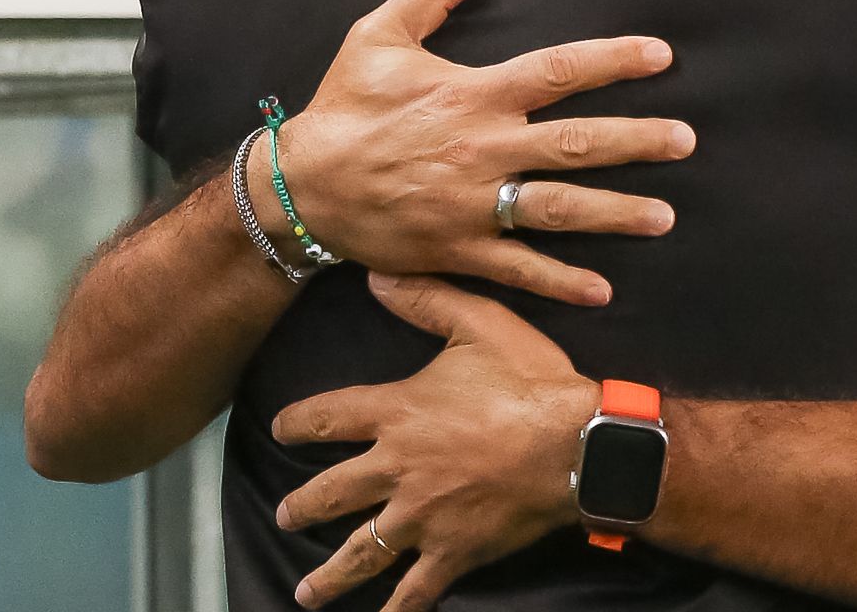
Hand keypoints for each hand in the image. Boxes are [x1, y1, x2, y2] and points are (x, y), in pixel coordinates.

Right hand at [270, 0, 688, 305]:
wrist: (301, 186)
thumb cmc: (343, 107)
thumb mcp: (377, 37)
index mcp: (473, 94)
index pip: (558, 70)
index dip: (613, 59)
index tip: (661, 55)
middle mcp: (484, 148)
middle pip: (577, 144)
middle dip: (637, 142)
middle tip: (685, 140)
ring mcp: (475, 204)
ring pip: (560, 208)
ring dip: (617, 214)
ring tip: (665, 216)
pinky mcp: (459, 249)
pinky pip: (519, 268)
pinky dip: (560, 281)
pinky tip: (602, 290)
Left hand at [272, 274, 593, 610]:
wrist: (578, 445)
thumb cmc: (531, 381)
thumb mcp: (479, 322)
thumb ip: (426, 300)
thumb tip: (376, 278)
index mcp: (397, 413)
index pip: (328, 418)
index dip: (297, 423)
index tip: (278, 430)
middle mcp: (397, 468)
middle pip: (331, 492)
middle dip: (301, 506)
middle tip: (283, 516)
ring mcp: (422, 516)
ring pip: (361, 549)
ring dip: (329, 574)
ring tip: (305, 593)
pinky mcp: (454, 551)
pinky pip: (416, 588)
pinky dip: (397, 610)